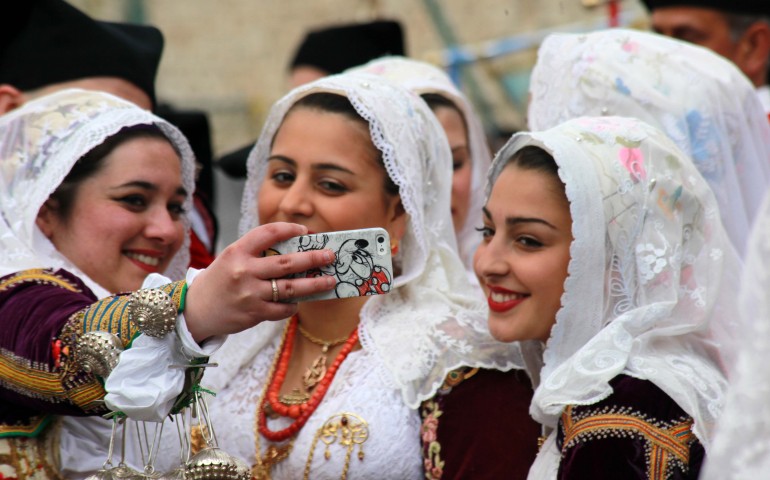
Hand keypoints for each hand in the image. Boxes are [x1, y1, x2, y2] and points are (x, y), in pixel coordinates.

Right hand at [184, 222, 335, 341]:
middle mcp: (243, 270)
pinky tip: (299, 301)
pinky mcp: (253, 313)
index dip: (289, 229)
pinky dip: (293, 305)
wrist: (194, 310)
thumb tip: (296, 249)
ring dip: (314, 285)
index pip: (268, 233)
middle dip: (312, 258)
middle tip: (330, 256)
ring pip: (290, 288)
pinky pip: (282, 309)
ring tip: (329, 281)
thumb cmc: (220, 280)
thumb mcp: (232, 258)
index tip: (305, 231)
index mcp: (237, 251)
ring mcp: (249, 293)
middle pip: (286, 263)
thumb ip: (257, 253)